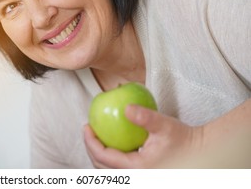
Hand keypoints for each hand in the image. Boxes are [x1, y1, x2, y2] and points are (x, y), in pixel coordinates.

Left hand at [83, 104, 202, 167]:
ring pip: (109, 170)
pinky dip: (110, 157)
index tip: (86, 126)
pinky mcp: (142, 174)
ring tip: (97, 136)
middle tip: (88, 130)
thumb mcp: (165, 125)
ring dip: (99, 154)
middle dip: (91, 148)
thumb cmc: (184, 140)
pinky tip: (112, 142)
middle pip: (102, 167)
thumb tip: (126, 107)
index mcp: (137, 169)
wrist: (199, 153)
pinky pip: (119, 169)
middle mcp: (136, 177)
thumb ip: (145, 117)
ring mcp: (139, 177)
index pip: (104, 157)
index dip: (91, 142)